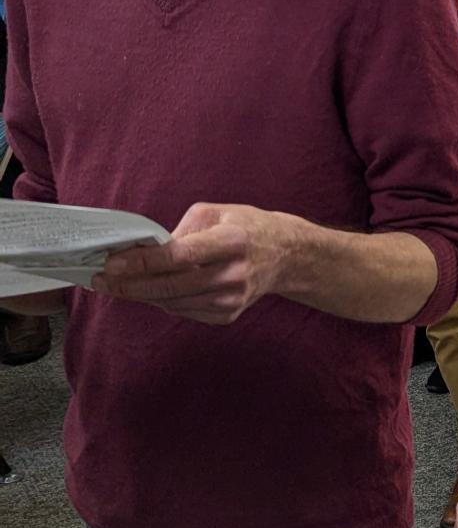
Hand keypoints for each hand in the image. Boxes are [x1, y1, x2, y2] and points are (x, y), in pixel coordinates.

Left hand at [92, 203, 305, 325]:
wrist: (285, 256)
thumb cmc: (246, 227)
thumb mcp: (216, 213)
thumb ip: (179, 230)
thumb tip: (143, 251)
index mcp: (232, 241)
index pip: (178, 256)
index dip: (141, 262)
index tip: (111, 264)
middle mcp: (234, 273)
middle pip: (170, 286)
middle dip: (129, 285)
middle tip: (100, 281)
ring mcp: (233, 299)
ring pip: (172, 302)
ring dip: (142, 294)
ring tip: (121, 284)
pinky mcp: (228, 315)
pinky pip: (184, 311)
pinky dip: (164, 300)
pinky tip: (155, 289)